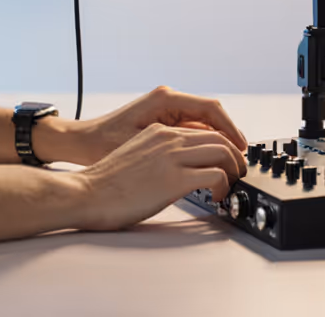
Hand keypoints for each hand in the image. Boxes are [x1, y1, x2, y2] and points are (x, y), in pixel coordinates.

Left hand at [55, 86, 247, 165]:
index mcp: (165, 100)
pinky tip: (208, 163)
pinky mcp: (160, 121)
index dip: (231, 130)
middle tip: (240, 162)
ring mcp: (164, 110)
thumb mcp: (145, 146)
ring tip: (228, 166)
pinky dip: (201, 144)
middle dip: (228, 138)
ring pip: (202, 124)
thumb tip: (209, 153)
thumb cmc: (103, 143)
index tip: (242, 149)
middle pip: (211, 116)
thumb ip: (178, 146)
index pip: (211, 109)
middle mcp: (167, 100)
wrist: (80, 143)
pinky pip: (190, 130)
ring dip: (216, 143)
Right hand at [75, 122, 246, 231]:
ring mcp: (171, 156)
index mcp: (157, 130)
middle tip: (237, 173)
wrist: (86, 192)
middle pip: (219, 136)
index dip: (221, 145)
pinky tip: (218, 197)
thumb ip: (157, 153)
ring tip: (231, 185)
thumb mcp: (134, 154)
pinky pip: (216, 175)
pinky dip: (225, 186)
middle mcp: (167, 137)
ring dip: (234, 169)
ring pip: (223, 151)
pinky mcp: (174, 178)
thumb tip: (176, 167)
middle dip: (236, 156)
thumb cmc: (106, 182)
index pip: (202, 128)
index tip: (226, 161)